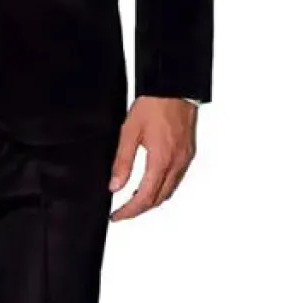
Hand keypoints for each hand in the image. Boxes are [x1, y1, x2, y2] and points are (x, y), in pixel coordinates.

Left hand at [107, 97, 197, 221]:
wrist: (175, 87)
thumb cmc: (154, 104)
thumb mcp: (129, 132)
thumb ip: (122, 161)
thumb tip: (115, 186)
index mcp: (161, 160)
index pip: (144, 197)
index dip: (129, 211)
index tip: (117, 216)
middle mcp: (176, 163)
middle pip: (158, 199)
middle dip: (139, 209)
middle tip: (122, 212)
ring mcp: (185, 159)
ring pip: (169, 191)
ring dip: (152, 200)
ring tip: (133, 200)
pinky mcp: (188, 153)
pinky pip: (176, 180)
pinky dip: (162, 188)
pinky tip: (151, 184)